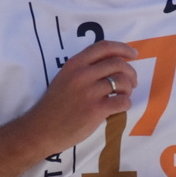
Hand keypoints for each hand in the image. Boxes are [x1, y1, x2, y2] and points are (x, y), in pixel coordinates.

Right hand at [24, 40, 139, 153]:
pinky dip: (126, 103)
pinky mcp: (96, 110)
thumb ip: (83, 69)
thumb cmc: (54, 106)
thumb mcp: (64, 78)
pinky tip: (119, 107)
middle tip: (132, 82)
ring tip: (123, 95)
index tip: (134, 54)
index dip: (123, 48)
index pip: (104, 47)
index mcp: (74, 64)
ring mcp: (89, 92)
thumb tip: (112, 66)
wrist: (41, 129)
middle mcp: (82, 74)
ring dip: (128, 88)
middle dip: (130, 72)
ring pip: (122, 81)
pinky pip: (122, 101)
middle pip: (118, 64)